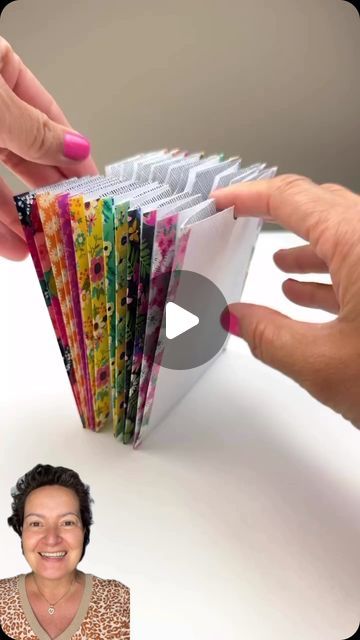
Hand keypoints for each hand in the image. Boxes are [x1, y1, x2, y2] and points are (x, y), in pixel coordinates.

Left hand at [0, 37, 97, 260]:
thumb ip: (33, 129)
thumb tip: (75, 148)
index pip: (48, 118)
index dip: (74, 154)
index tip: (96, 184)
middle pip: (27, 155)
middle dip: (51, 192)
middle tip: (76, 220)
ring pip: (0, 182)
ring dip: (23, 218)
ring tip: (46, 243)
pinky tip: (13, 243)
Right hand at [213, 174, 359, 426]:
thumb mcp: (323, 364)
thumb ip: (268, 336)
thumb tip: (236, 319)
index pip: (292, 199)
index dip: (250, 196)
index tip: (225, 200)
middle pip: (323, 207)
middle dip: (279, 217)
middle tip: (247, 225)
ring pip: (347, 236)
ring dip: (309, 249)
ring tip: (278, 264)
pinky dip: (336, 272)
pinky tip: (312, 293)